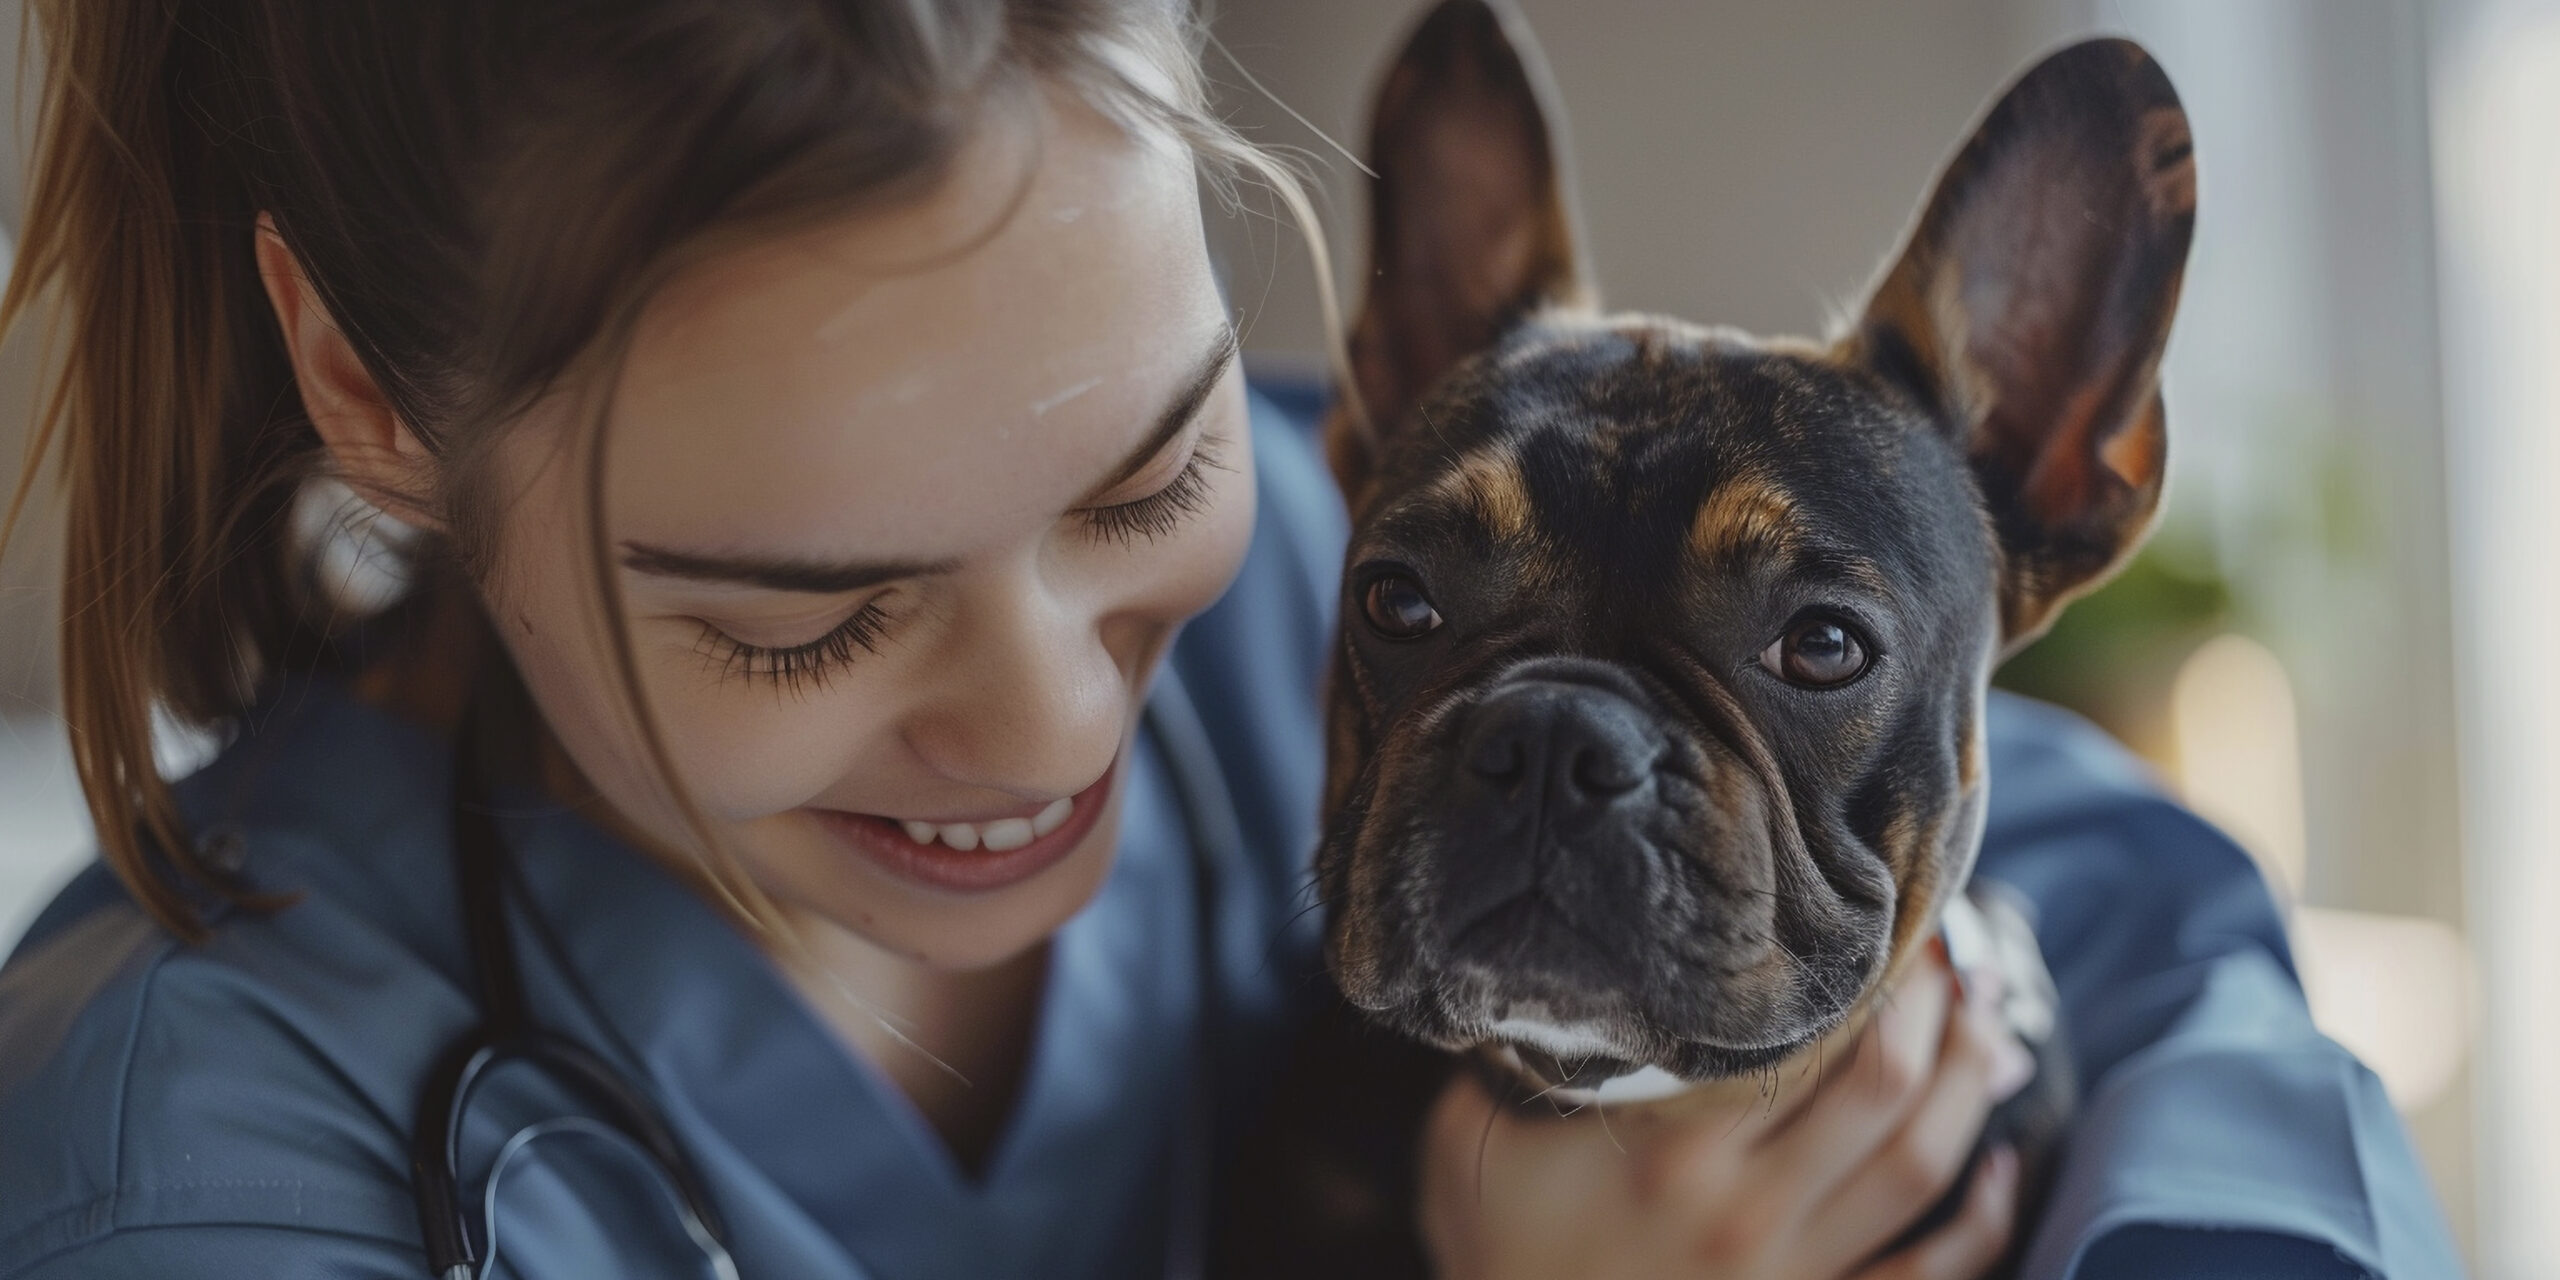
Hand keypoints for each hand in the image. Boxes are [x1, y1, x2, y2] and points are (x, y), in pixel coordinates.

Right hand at [1417, 943, 2033, 1279]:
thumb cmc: (1492, 1252)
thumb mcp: (1474, 1141)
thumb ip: (1516, 1058)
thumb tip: (1548, 965)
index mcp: (1670, 1151)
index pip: (1795, 1036)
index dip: (1854, 968)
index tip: (1876, 913)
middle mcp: (1747, 1209)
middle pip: (1884, 1085)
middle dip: (1934, 1005)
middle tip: (1947, 947)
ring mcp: (1792, 1273)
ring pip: (1920, 1167)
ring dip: (1970, 1087)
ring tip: (1988, 1022)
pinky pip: (1928, 1275)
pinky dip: (1983, 1222)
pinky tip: (2004, 1168)